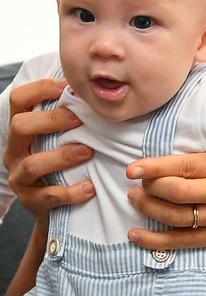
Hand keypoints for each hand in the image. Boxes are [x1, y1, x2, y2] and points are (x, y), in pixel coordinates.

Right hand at [3, 78, 94, 230]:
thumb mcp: (63, 138)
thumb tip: (101, 89)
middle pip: (20, 126)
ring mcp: (20, 177)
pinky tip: (90, 188)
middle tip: (79, 118)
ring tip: (88, 152)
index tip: (68, 86)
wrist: (59, 210)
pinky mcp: (32, 201)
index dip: (40, 88)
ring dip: (63, 156)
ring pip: (33, 164)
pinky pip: (48, 196)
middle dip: (51, 119)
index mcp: (23, 131)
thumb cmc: (66, 164)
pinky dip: (70, 192)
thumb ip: (72, 117)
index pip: (19, 100)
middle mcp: (15, 151)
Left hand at [125, 152, 205, 251]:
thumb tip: (172, 160)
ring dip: (148, 209)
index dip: (155, 167)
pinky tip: (136, 235)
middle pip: (175, 191)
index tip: (133, 168)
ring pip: (174, 216)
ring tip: (133, 200)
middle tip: (134, 184)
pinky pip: (181, 242)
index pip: (184, 165)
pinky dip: (154, 240)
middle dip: (148, 188)